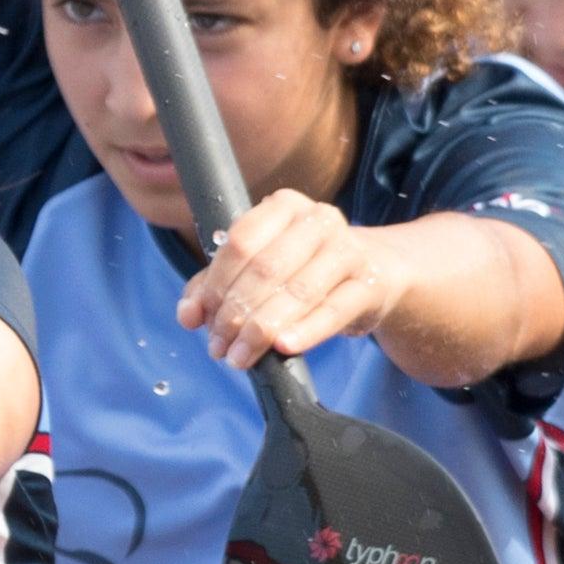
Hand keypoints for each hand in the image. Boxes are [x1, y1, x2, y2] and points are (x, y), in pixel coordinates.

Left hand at [177, 190, 393, 369]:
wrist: (375, 272)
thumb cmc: (304, 269)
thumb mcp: (259, 268)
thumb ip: (216, 286)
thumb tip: (187, 314)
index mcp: (284, 206)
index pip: (240, 242)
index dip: (216, 284)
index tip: (201, 319)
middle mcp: (318, 219)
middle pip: (266, 269)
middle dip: (235, 313)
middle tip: (219, 348)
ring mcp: (348, 249)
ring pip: (297, 292)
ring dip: (262, 330)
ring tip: (240, 357)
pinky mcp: (369, 283)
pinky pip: (333, 311)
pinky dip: (305, 331)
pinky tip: (282, 348)